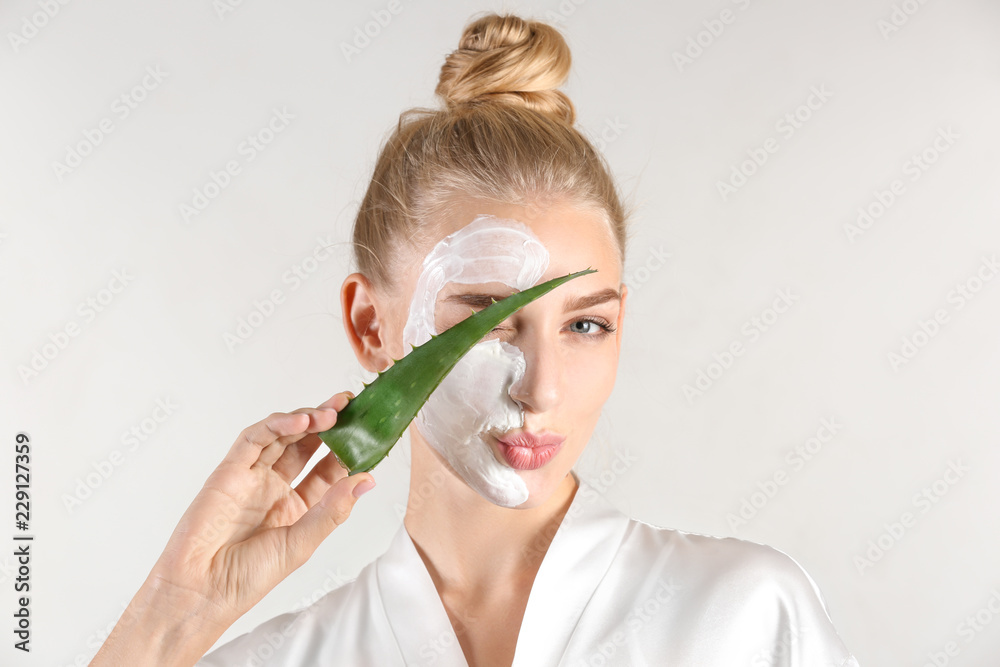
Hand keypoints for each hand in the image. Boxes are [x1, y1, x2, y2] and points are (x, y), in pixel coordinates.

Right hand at [92, 391, 374, 665]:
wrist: (201, 591)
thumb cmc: (248, 578)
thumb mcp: (301, 544)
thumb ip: (333, 510)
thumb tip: (367, 479)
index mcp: (297, 507)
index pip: (328, 469)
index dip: (348, 449)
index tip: (370, 431)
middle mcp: (276, 487)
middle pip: (308, 445)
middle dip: (330, 424)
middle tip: (350, 406)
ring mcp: (253, 477)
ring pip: (284, 435)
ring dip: (307, 419)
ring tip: (331, 412)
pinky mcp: (229, 471)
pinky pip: (254, 439)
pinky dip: (277, 425)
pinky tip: (300, 420)